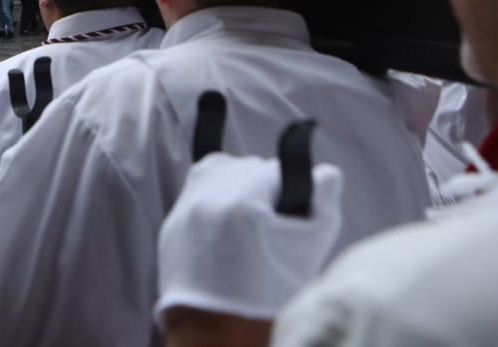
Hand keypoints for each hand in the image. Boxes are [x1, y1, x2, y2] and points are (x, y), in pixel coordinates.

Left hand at [155, 154, 342, 327]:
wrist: (220, 331)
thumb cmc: (269, 293)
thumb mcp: (308, 248)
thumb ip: (322, 201)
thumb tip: (326, 172)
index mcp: (242, 201)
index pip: (275, 169)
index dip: (289, 191)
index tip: (288, 212)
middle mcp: (208, 198)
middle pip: (244, 168)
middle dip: (260, 187)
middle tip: (269, 222)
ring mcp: (184, 210)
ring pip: (217, 174)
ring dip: (234, 188)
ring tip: (246, 223)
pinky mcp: (171, 224)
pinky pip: (195, 195)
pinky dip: (211, 203)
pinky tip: (225, 228)